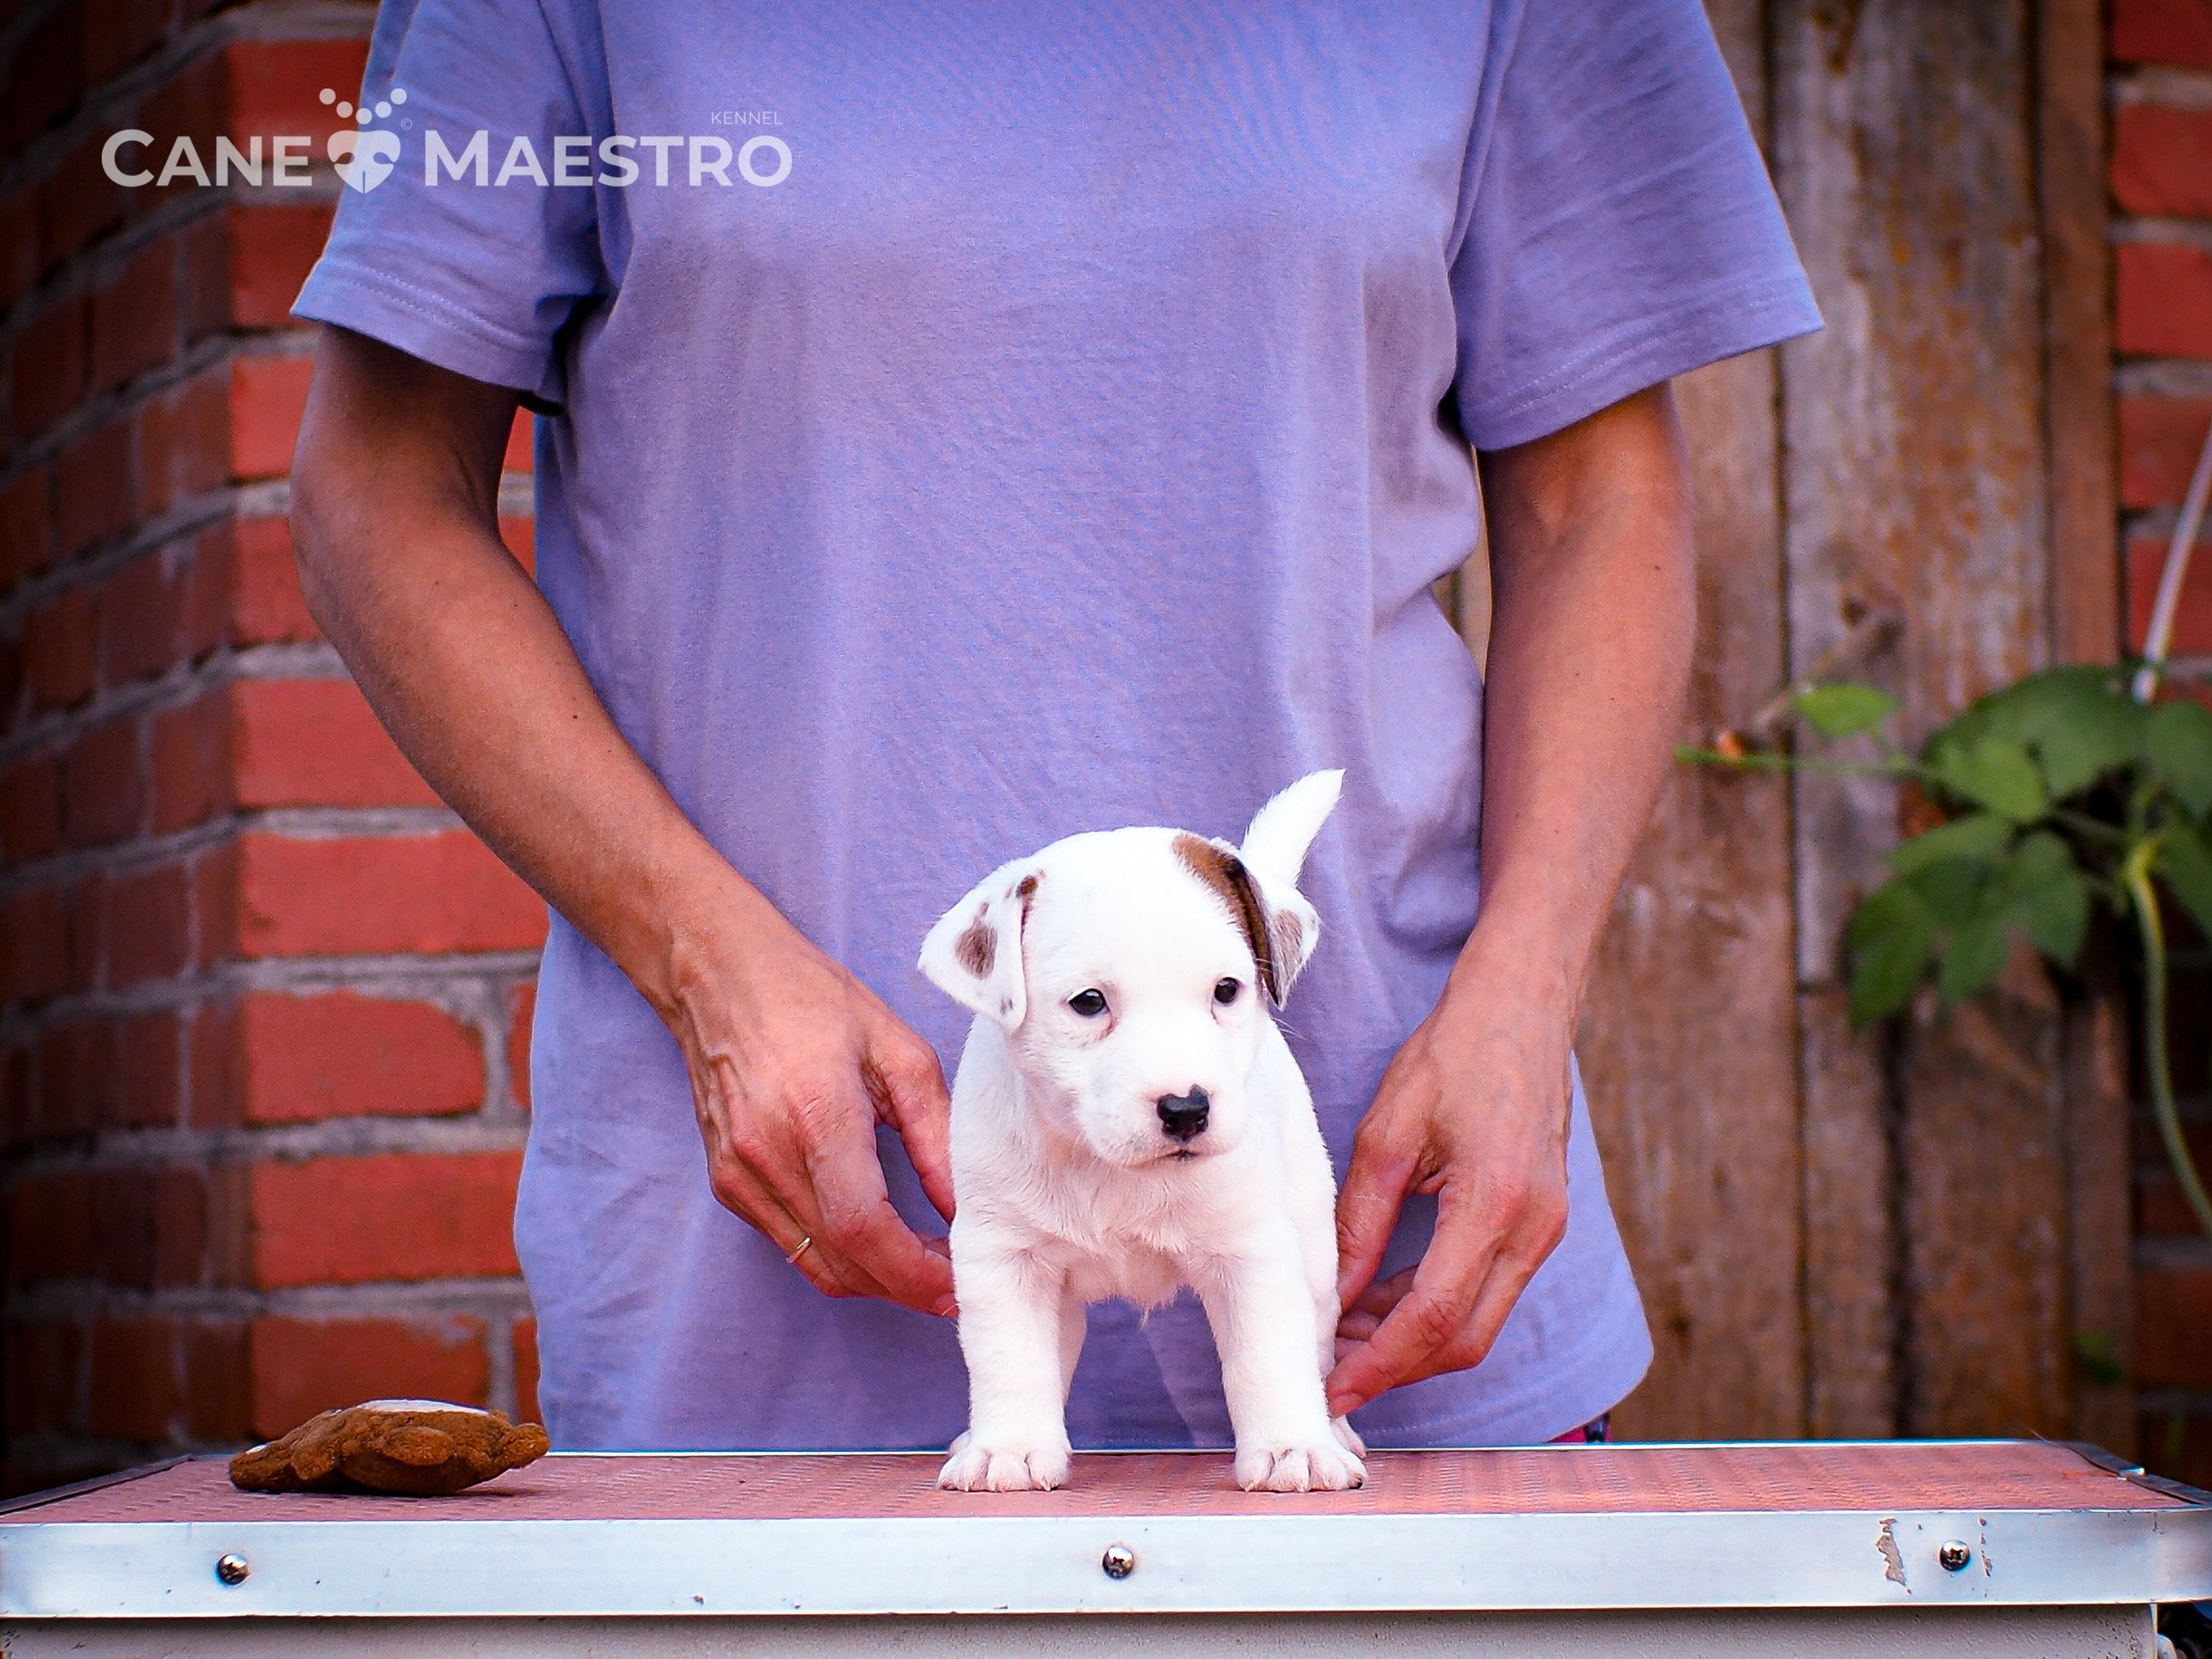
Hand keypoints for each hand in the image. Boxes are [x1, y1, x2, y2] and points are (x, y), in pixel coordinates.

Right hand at [661, 884, 957, 1317]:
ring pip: (813, 1263)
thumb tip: (962, 1206)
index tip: (958, 1285)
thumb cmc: (813, 999)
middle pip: (841, 1261)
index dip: (915, 1274)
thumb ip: (936, 1135)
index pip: (866, 1230)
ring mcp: (738, 1174)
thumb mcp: (899, 1051)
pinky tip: (875, 1238)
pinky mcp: (726, 1181)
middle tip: (954, 1280)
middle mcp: (767, 1155)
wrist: (718, 973)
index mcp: (817, 1116)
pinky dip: (837, 1256)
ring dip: (872, 1280)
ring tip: (923, 1266)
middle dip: (904, 1286)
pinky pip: (789, 1243)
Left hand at [1325, 982, 1572, 1415]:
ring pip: (1479, 1321)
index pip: (1435, 1319)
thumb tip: (1331, 1296)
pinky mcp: (1542, 1223)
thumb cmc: (1454, 1054)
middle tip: (1331, 1374)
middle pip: (1465, 1339)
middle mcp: (1534, 1230)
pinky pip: (1488, 1288)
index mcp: (1495, 1205)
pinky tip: (1381, 1297)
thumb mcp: (1388, 1134)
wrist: (1523, 1008)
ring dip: (1412, 1338)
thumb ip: (1361, 1222)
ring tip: (1344, 1334)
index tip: (1332, 1391)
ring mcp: (1546, 1230)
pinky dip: (1436, 1306)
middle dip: (1395, 1367)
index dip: (1380, 1365)